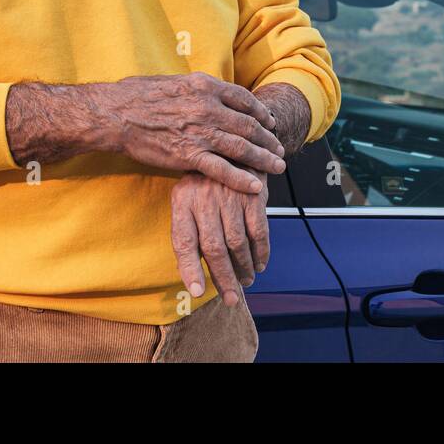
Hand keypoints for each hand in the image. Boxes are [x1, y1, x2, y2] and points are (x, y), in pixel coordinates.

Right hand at [108, 73, 284, 193]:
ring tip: (277, 166)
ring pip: (242, 148)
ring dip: (263, 158)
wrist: (115, 114)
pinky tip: (255, 187)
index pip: (244, 100)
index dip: (261, 113)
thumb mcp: (175, 81)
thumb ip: (198, 88)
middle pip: (249, 125)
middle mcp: (208, 108)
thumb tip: (211, 92)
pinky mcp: (188, 155)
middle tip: (279, 148)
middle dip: (268, 138)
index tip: (269, 122)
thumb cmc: (138, 95)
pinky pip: (222, 170)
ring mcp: (200, 132)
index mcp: (205, 86)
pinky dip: (241, 179)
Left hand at [170, 168, 268, 306]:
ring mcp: (230, 194)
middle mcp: (204, 197)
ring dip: (243, 267)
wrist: (230, 145)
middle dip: (223, 278)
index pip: (184, 241)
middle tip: (230, 298)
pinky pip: (259, 231)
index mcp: (182, 199)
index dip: (191, 269)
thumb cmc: (204, 181)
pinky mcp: (253, 193)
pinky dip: (261, 252)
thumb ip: (187, 229)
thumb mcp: (186, 197)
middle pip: (214, 247)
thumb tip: (192, 275)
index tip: (198, 292)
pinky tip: (259, 263)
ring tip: (245, 280)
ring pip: (237, 242)